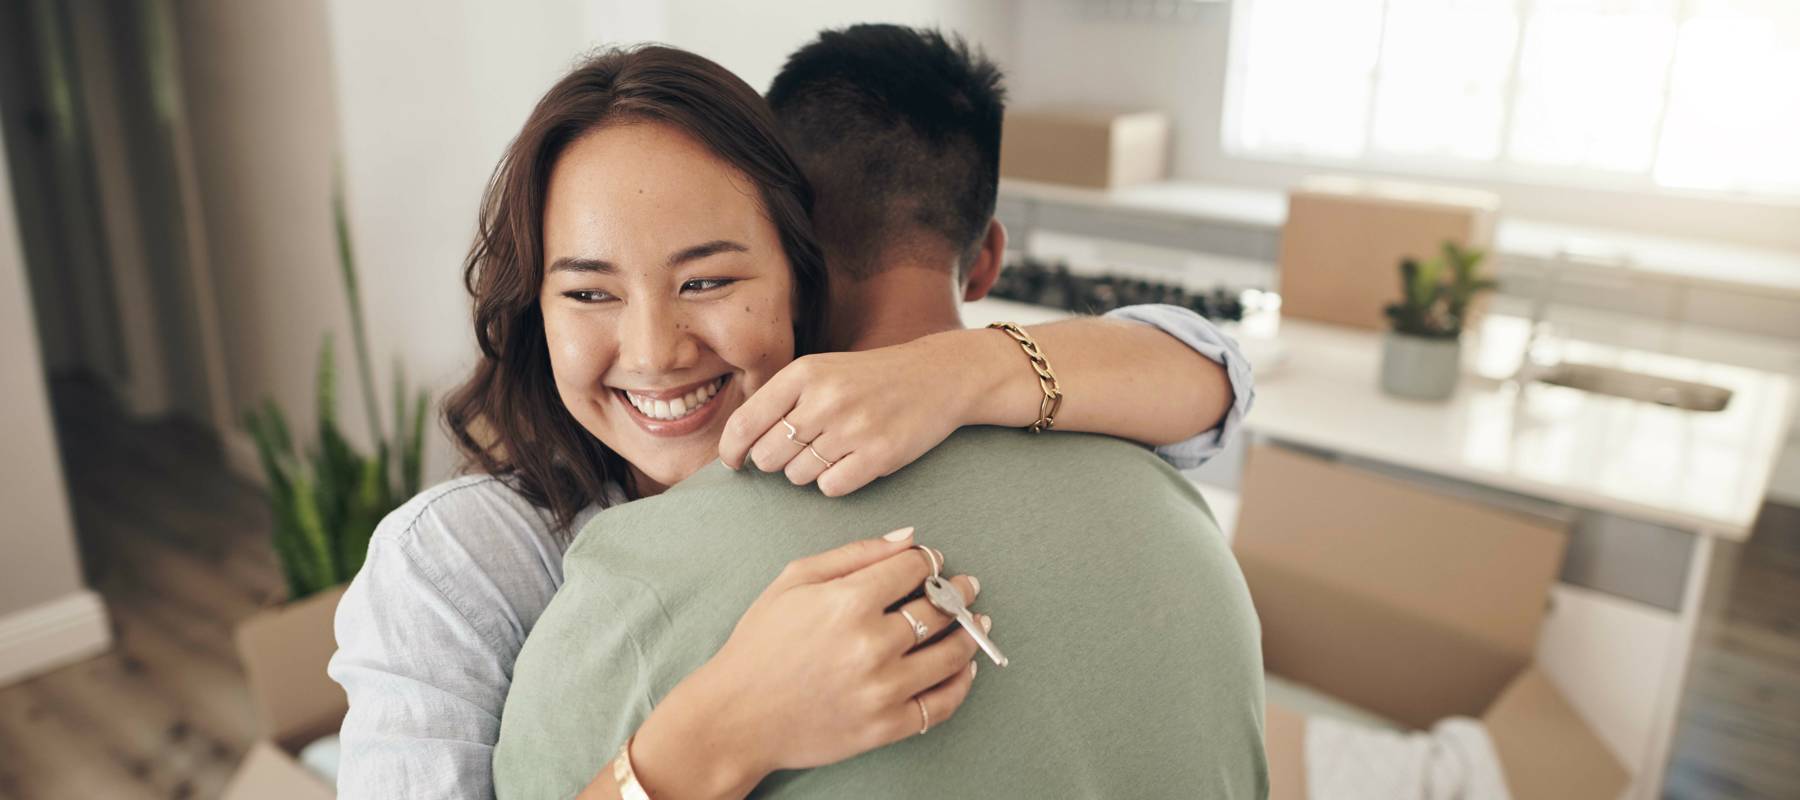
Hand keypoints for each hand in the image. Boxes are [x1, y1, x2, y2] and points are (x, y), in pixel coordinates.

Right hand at [628, 529, 985, 795]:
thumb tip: (909, 538)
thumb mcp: (794, 580)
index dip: (929, 560)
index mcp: (848, 601)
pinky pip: (942, 704)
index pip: (914, 568)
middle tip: (966, 587)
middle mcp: (871, 644)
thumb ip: (854, 554)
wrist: (737, 715)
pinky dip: (961, 684)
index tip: (932, 562)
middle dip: (959, 592)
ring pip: (951, 654)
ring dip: (970, 633)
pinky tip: (964, 669)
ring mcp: (882, 689)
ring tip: (975, 622)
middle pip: (939, 608)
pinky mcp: (886, 726)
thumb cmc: (760, 643)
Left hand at [718, 334, 982, 496]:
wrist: (938, 376)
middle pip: (768, 457)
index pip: (745, 422)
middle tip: (803, 448)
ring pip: (797, 476)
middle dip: (778, 461)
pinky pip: (830, 487)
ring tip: (836, 448)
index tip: (734, 462)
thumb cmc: (870, 378)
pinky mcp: (878, 455)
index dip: (731, 449)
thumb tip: (738, 444)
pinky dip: (835, 481)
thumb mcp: (822, 371)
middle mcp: (825, 398)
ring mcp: (852, 428)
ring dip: (809, 470)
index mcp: (804, 373)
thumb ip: (781, 400)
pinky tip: (853, 460)